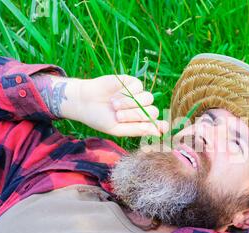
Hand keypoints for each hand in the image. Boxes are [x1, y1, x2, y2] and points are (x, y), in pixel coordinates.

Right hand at [45, 74, 168, 136]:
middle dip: (135, 114)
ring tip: (114, 105)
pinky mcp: (132, 82)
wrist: (84, 101)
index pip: (159, 124)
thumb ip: (137, 130)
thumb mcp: (117, 129)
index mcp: (141, 123)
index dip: (162, 125)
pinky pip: (138, 86)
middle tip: (118, 115)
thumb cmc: (100, 118)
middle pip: (152, 111)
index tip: (163, 127)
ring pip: (147, 98)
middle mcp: (142, 109)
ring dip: (130, 103)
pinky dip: (126, 92)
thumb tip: (158, 132)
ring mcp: (138, 95)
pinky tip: (114, 95)